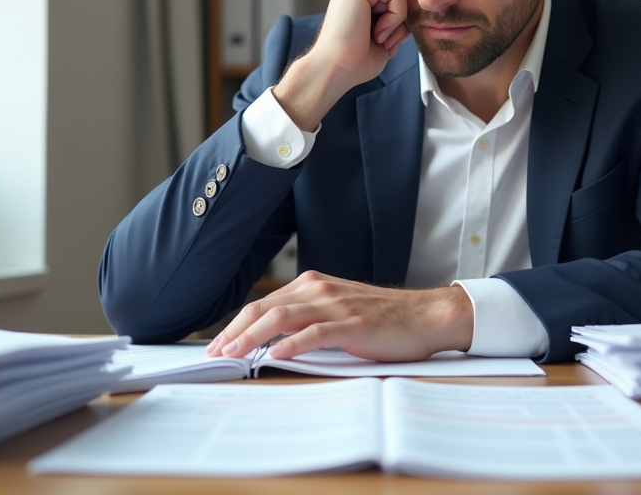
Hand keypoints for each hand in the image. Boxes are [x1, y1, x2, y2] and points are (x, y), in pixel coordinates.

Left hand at [205, 271, 473, 361]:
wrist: (426, 316)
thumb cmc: (384, 319)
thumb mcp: (339, 311)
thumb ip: (309, 317)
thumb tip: (271, 341)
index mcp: (314, 285)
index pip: (263, 303)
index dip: (236, 324)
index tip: (217, 344)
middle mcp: (320, 289)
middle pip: (264, 307)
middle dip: (234, 331)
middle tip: (214, 353)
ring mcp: (336, 305)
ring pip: (281, 318)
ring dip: (251, 337)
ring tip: (232, 354)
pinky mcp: (352, 324)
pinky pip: (314, 333)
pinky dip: (290, 344)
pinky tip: (274, 355)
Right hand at [273, 0, 409, 130]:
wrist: (335, 71)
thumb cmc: (356, 61)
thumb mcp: (384, 35)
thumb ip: (397, 17)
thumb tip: (415, 8)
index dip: (399, 17)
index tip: (383, 40)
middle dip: (401, 15)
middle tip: (382, 39)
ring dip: (398, 17)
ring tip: (378, 37)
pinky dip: (395, 17)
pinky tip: (376, 33)